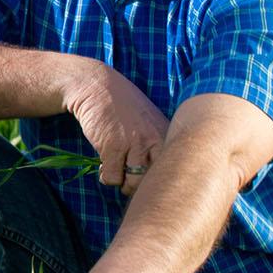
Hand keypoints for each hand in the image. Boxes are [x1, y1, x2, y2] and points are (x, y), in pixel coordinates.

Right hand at [63, 62, 169, 196]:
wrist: (96, 86)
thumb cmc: (122, 108)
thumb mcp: (149, 122)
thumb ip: (158, 146)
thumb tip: (159, 180)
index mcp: (167, 134)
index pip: (175, 170)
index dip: (162, 180)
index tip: (151, 180)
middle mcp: (155, 139)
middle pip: (155, 181)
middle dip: (140, 186)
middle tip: (130, 180)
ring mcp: (134, 144)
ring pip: (133, 183)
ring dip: (122, 182)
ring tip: (117, 171)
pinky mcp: (112, 148)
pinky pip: (112, 178)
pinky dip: (106, 176)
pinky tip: (103, 164)